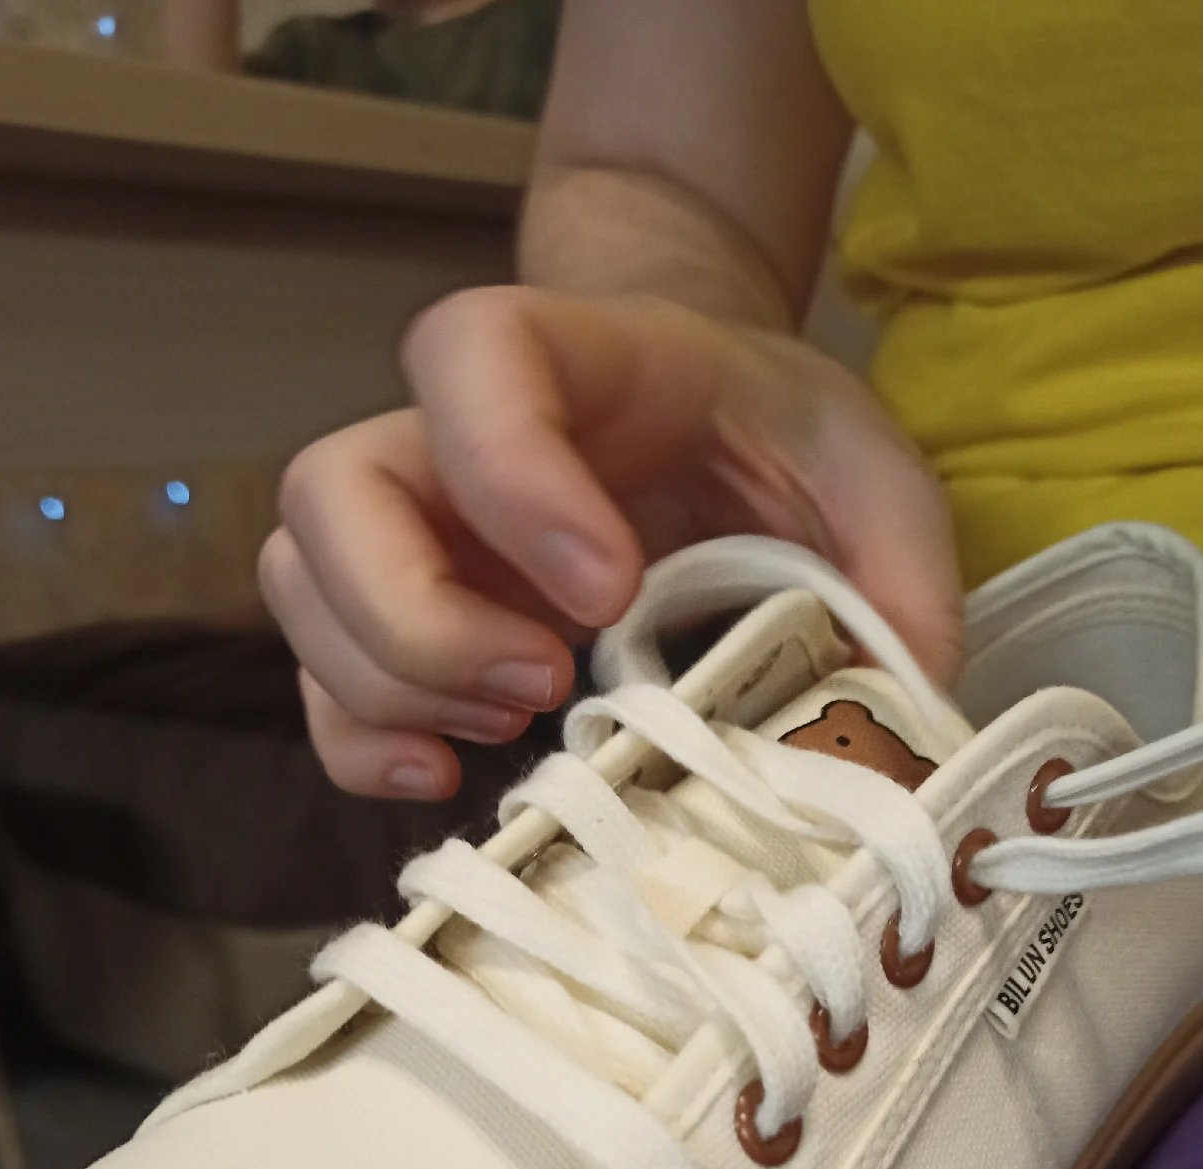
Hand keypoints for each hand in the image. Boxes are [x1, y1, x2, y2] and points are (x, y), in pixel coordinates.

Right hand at [260, 287, 960, 799]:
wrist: (700, 412)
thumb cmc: (766, 432)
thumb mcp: (864, 471)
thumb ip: (896, 566)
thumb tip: (901, 717)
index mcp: (571, 357)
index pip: (472, 356)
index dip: (509, 470)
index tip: (607, 588)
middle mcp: (451, 433)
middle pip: (334, 489)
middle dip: (420, 615)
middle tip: (544, 682)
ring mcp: (411, 524)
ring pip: (301, 582)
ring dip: (386, 681)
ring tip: (510, 727)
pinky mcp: (401, 611)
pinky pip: (322, 675)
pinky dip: (358, 741)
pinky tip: (444, 777)